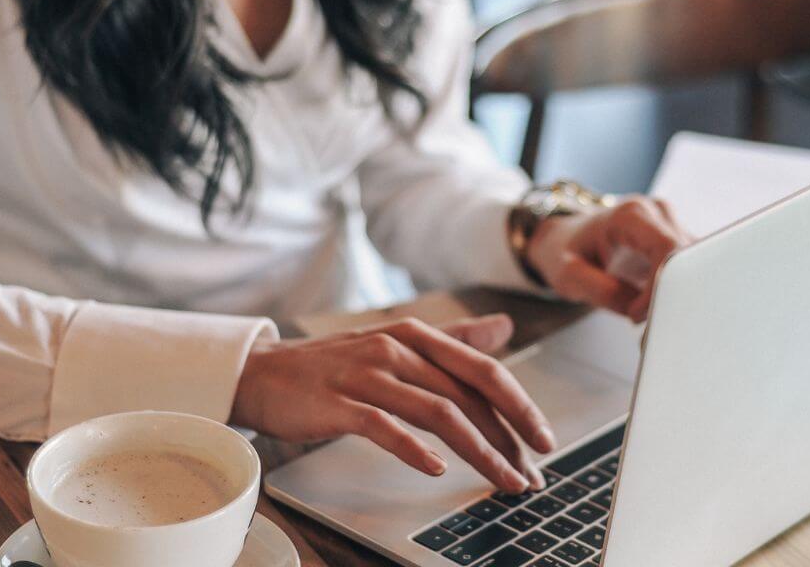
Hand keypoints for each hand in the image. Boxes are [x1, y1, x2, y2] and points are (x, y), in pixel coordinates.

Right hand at [229, 314, 554, 492]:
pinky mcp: (338, 403)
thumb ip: (452, 339)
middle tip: (531, 475)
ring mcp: (367, 374)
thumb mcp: (397, 342)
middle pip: (467, 394)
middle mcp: (396, 348)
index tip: (545, 439)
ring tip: (502, 480)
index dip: (519, 405)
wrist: (264, 373)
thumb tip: (503, 328)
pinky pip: (385, 426)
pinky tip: (437, 469)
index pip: (482, 369)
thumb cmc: (335, 364)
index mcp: (416, 335)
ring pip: (437, 412)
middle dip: (507, 438)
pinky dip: (415, 449)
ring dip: (478, 451)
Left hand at [527, 196, 693, 322]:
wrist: (565, 237)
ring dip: (677, 294)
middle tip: (647, 322)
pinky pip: (690, 267)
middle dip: (672, 294)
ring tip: (649, 315)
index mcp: (630, 216)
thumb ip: (600, 290)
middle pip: (687, 256)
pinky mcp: (676, 240)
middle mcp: (656, 213)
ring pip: (695, 264)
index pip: (667, 248)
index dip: (660, 285)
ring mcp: (670, 224)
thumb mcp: (568, 274)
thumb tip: (637, 310)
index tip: (638, 313)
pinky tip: (657, 306)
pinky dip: (677, 290)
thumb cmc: (565, 251)